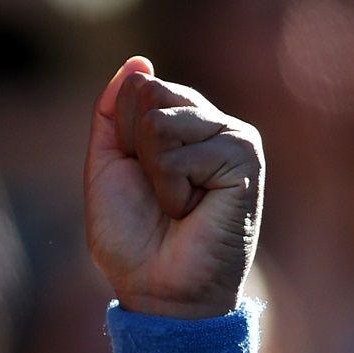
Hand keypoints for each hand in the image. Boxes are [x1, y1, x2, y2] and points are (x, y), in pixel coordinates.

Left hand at [85, 57, 263, 318]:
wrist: (158, 290)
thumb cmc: (133, 238)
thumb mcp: (107, 166)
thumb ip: (114, 113)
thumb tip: (139, 62)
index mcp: (183, 121)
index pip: (139, 87)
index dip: (123, 137)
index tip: (140, 178)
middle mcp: (212, 123)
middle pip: (150, 94)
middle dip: (137, 150)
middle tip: (160, 194)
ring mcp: (234, 138)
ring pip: (162, 121)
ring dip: (156, 173)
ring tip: (178, 204)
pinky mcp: (245, 158)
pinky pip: (181, 152)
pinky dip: (173, 189)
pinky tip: (193, 210)